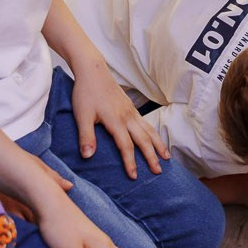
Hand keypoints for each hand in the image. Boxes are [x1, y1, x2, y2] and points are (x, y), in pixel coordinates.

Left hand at [71, 62, 168, 180]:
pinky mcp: (131, 107)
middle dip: (151, 156)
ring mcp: (131, 111)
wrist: (93, 70)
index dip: (130, 162)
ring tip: (166, 157)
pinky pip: (146, 123)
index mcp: (116, 121)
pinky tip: (155, 139)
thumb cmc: (85, 93)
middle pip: (144, 140)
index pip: (126, 146)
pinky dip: (154, 133)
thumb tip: (88, 157)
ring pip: (149, 130)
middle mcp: (128, 117)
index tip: (134, 176)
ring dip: (158, 144)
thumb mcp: (82, 116)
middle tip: (158, 172)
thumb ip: (86, 136)